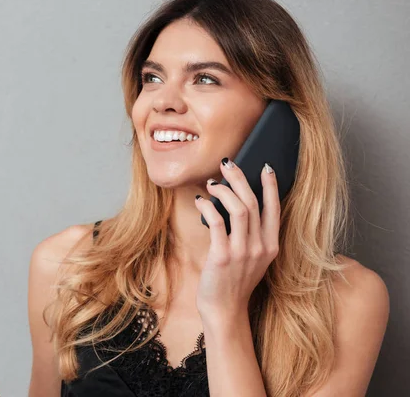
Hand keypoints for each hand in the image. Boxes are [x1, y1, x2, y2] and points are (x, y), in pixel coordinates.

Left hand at [194, 157, 279, 323]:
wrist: (224, 310)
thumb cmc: (234, 281)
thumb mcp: (252, 258)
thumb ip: (251, 235)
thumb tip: (237, 204)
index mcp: (271, 245)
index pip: (274, 208)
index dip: (271, 185)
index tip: (265, 166)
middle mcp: (260, 247)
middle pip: (253, 202)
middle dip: (240, 178)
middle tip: (227, 164)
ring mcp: (242, 252)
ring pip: (238, 208)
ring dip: (223, 190)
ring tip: (211, 183)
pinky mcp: (222, 256)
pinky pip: (217, 222)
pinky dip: (208, 207)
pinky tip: (200, 202)